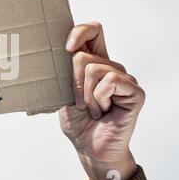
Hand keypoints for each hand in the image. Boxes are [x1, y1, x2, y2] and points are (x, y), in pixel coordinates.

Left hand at [59, 22, 144, 179]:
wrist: (89, 148)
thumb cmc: (77, 122)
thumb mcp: (62, 94)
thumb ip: (60, 73)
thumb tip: (44, 60)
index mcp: (94, 63)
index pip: (92, 31)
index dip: (79, 31)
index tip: (66, 48)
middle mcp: (111, 67)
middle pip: (83, 55)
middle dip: (71, 82)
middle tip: (78, 103)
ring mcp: (125, 78)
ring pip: (93, 69)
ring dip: (85, 95)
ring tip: (92, 110)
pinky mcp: (135, 91)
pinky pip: (109, 81)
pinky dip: (99, 99)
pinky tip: (104, 112)